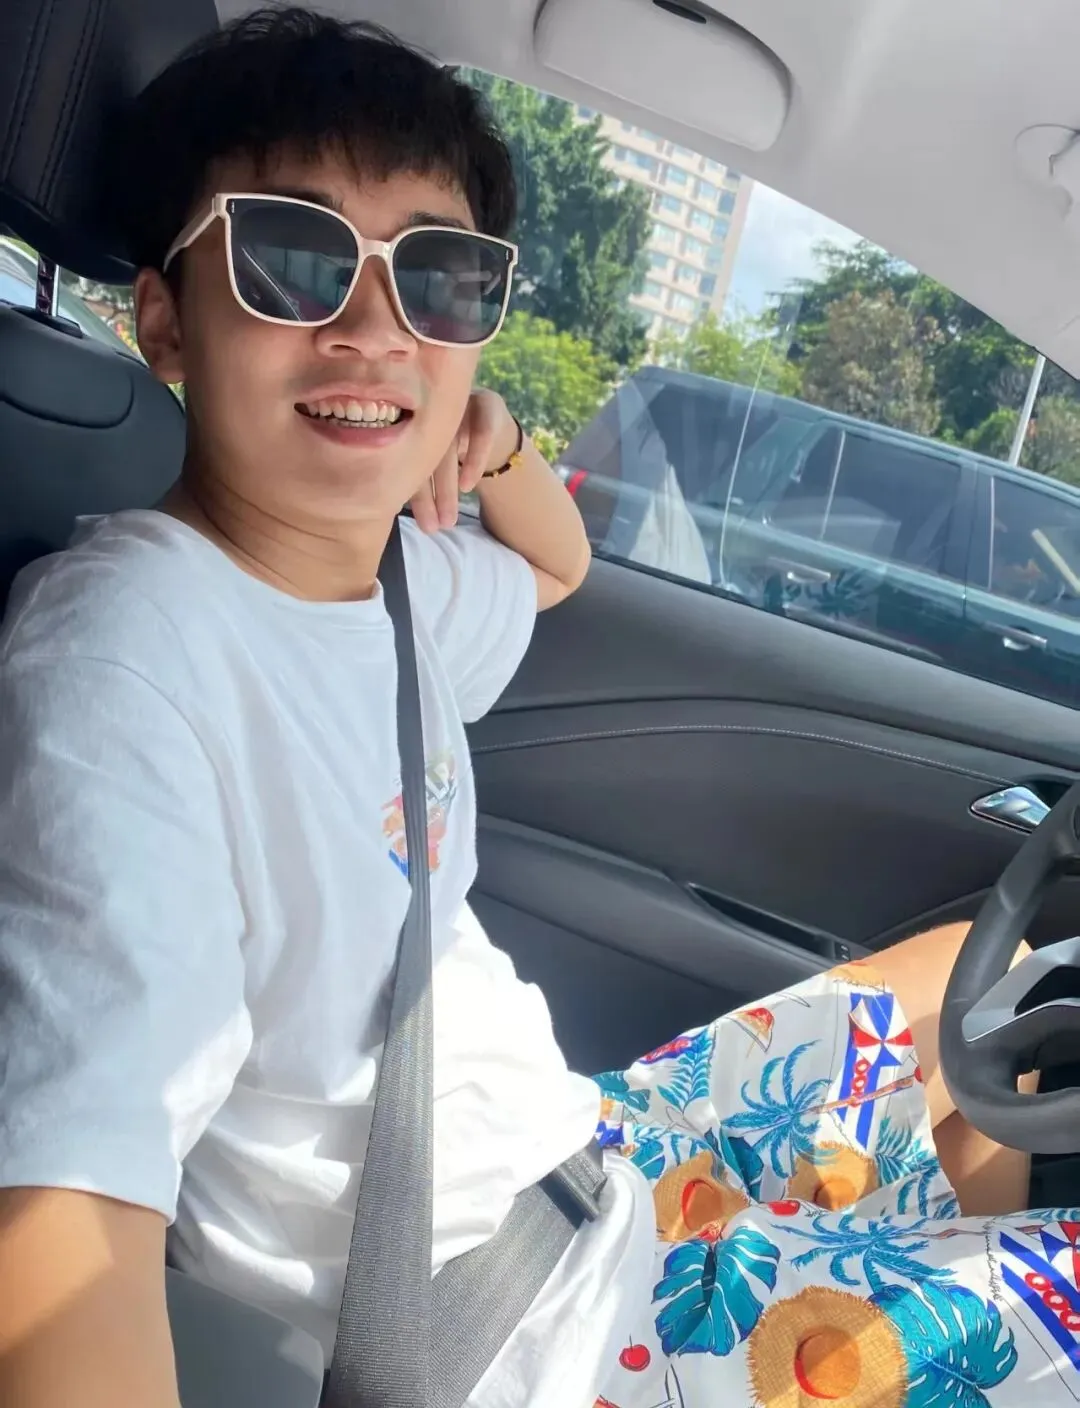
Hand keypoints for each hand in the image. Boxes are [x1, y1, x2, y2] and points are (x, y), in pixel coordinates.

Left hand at [409, 389, 519, 533]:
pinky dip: (474, 461)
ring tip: (449, 521)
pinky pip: (481, 433)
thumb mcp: (429, 459)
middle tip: (432, 529)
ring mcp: (458, 404)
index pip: (404, 458)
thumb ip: (411, 473)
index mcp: (409, 419)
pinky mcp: (486, 403)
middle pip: (425, 455)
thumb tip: (382, 507)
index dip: (406, 492)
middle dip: (428, 496)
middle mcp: (430, 409)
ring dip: (447, 488)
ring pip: (450, 448)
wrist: (490, 422)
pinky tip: (468, 486)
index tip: (412, 522)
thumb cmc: (450, 447)